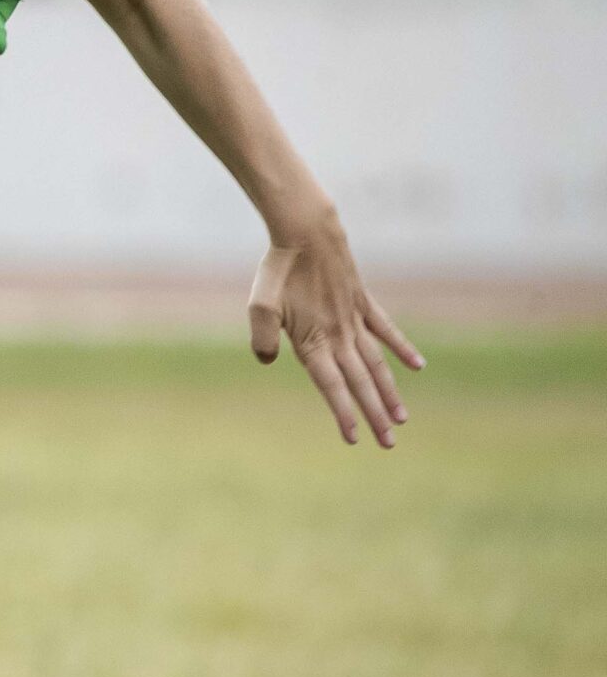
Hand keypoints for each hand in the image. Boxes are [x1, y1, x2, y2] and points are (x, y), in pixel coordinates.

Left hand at [250, 221, 424, 447]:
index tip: (353, 439)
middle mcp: (340, 335)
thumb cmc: (279, 270)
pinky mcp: (362, 301)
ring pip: (377, 363)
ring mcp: (355, 319)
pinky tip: (418, 366)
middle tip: (388, 444)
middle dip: (373, 415)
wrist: (306, 231)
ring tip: (401, 418)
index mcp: (314, 340)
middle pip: (360, 383)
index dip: (342, 413)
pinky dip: (401, 348)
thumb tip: (266, 360)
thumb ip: (262, 336)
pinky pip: (386, 329)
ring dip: (389, 392)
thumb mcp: (259, 304)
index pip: (331, 386)